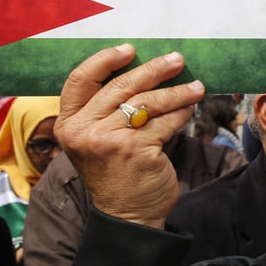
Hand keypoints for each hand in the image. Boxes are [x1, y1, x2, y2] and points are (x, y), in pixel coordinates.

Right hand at [55, 44, 203, 228]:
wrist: (127, 215)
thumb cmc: (115, 171)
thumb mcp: (96, 140)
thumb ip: (106, 109)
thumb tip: (142, 69)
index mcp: (69, 124)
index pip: (80, 80)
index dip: (105, 60)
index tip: (129, 50)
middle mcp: (84, 131)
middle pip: (121, 86)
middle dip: (154, 69)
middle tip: (177, 59)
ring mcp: (110, 141)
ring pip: (148, 102)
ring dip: (177, 91)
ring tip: (196, 86)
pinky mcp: (137, 151)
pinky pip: (166, 121)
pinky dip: (181, 112)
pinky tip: (190, 108)